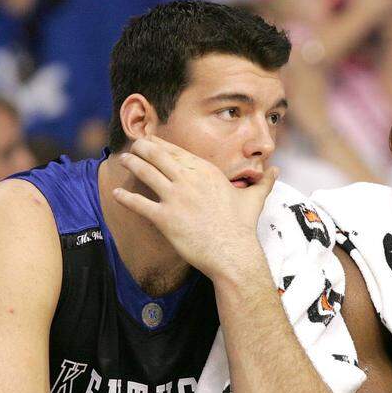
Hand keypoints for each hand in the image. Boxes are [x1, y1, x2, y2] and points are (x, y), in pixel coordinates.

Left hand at [112, 136, 278, 279]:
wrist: (233, 253)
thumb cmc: (242, 227)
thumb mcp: (253, 199)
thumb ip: (263, 182)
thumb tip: (276, 170)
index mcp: (206, 172)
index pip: (177, 152)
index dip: (161, 144)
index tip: (151, 139)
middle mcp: (188, 180)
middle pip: (158, 156)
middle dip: (142, 147)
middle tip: (133, 144)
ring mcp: (175, 198)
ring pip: (146, 173)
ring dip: (132, 164)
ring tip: (123, 159)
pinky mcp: (165, 218)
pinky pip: (139, 204)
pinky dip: (125, 198)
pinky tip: (115, 193)